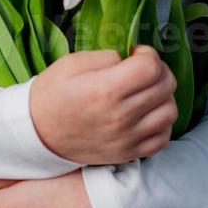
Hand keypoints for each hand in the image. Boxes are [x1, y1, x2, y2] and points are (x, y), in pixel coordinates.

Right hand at [29, 45, 177, 164]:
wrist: (37, 133)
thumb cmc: (52, 94)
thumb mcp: (72, 63)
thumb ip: (107, 56)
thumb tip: (130, 58)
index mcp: (106, 89)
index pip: (151, 67)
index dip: (148, 54)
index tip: (136, 55)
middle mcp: (121, 116)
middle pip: (165, 86)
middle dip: (159, 71)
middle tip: (143, 69)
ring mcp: (127, 138)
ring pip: (170, 112)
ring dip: (163, 96)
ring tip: (147, 92)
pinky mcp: (128, 153)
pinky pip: (163, 138)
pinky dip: (162, 123)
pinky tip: (148, 114)